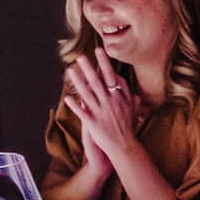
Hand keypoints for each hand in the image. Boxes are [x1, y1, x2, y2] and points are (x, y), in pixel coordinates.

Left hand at [62, 48, 138, 162]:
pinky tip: (67, 97)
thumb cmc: (128, 129)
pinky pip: (83, 112)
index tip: (99, 51)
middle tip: (81, 56)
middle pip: (98, 82)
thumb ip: (131, 99)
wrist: (125, 147)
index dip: (105, 64)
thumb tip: (132, 89)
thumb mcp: (132, 112)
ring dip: (78, 82)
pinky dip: (75, 106)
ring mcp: (101, 113)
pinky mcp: (94, 123)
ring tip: (69, 71)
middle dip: (89, 68)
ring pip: (88, 94)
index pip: (112, 78)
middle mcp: (110, 103)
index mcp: (119, 99)